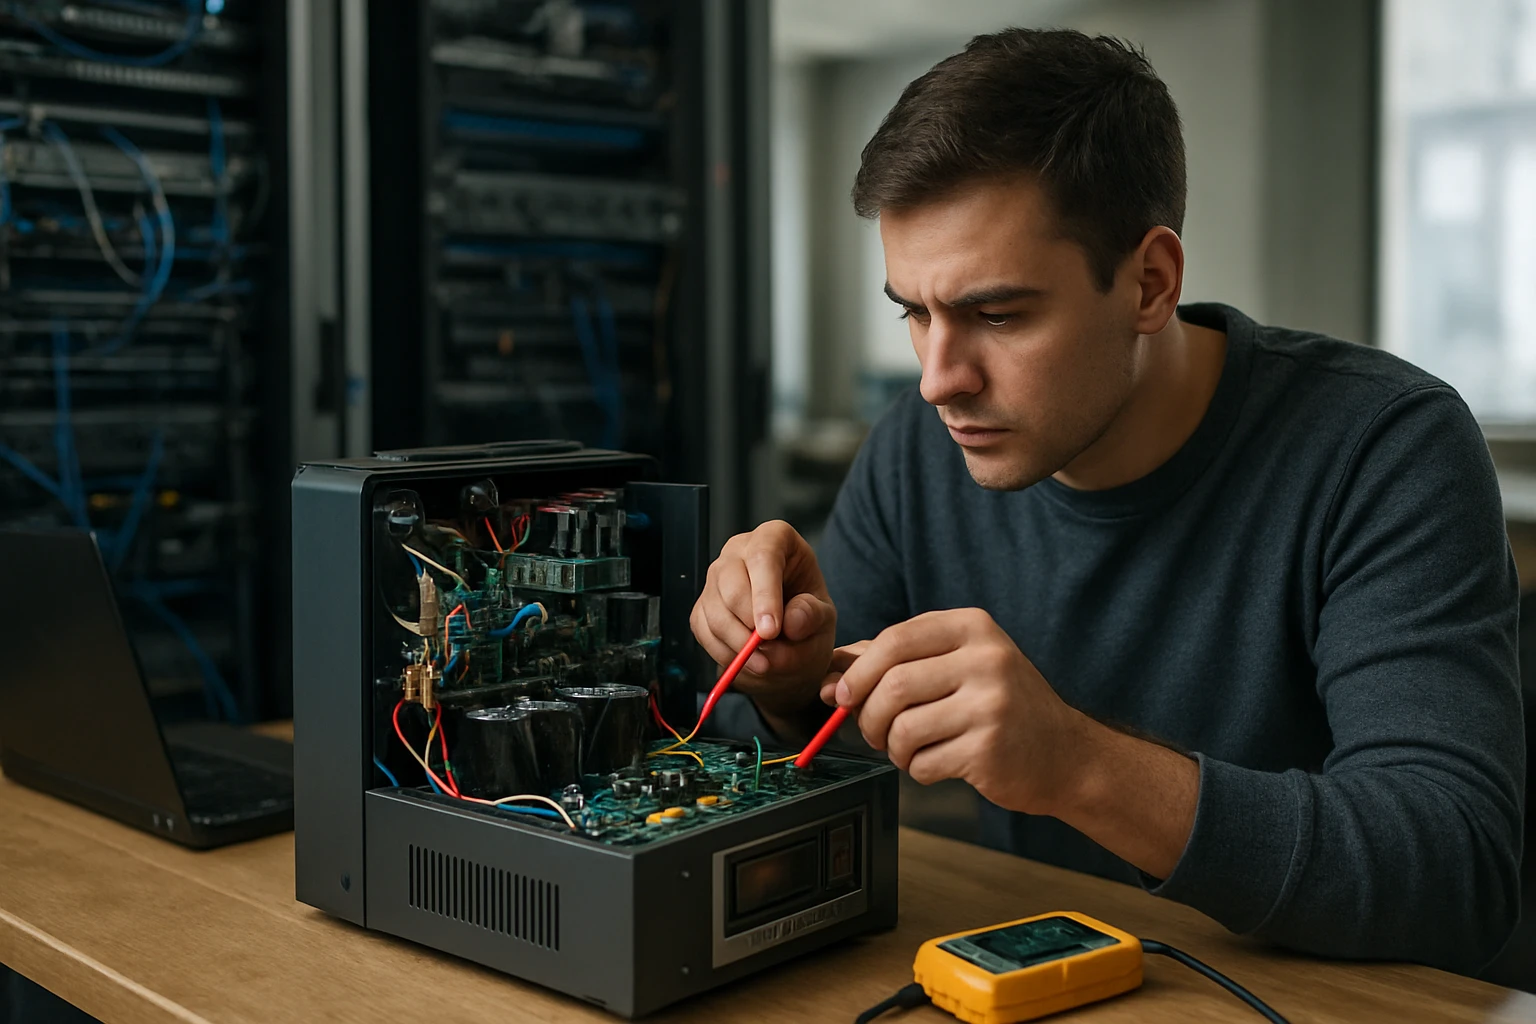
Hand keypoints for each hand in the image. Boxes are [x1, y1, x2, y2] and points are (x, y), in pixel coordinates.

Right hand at [689, 520, 836, 721]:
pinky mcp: (703, 604)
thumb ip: (811, 616)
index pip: (764, 555)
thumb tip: (790, 622)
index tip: (771, 631)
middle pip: (730, 581)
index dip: (765, 594)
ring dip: (737, 645)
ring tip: (764, 664)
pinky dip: (724, 653)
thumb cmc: (808, 617)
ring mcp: (716, 576)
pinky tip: (746, 661)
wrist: (791, 641)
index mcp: (775, 538)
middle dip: (747, 624)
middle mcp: (740, 550)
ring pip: (714, 610)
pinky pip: (703, 630)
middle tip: (767, 657)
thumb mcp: (823, 617)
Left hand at [832, 608, 1091, 815]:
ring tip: (907, 749)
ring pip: (903, 728)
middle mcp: (986, 659)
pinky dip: (918, 769)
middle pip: (893, 685)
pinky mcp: (989, 749)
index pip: (895, 640)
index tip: (842, 694)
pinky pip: (924, 762)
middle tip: (871, 732)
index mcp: (972, 627)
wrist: (1064, 754)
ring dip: (892, 748)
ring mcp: (991, 704)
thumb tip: (830, 678)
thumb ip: (892, 663)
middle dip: (868, 716)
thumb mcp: (954, 666)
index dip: (858, 671)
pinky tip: (938, 762)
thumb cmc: (998, 705)